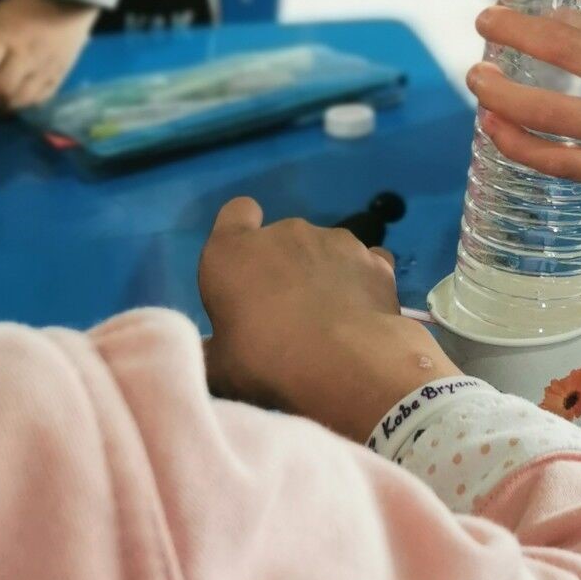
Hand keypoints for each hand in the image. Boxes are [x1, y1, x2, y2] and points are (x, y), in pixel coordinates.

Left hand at [0, 0, 97, 121]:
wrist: (67, 0)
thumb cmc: (21, 7)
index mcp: (5, 36)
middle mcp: (26, 55)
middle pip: (0, 90)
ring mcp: (46, 68)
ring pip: (19, 100)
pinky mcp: (60, 75)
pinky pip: (38, 99)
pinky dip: (19, 107)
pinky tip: (8, 106)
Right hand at [200, 196, 457, 440]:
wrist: (345, 364)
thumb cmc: (265, 361)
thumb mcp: (218, 367)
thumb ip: (209, 348)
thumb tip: (205, 350)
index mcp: (233, 251)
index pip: (236, 213)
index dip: (241, 232)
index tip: (245, 263)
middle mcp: (285, 232)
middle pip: (281, 238)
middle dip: (282, 265)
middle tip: (284, 312)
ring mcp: (336, 240)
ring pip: (324, 249)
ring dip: (322, 272)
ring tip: (328, 318)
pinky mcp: (375, 259)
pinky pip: (363, 263)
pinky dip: (360, 281)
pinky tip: (361, 312)